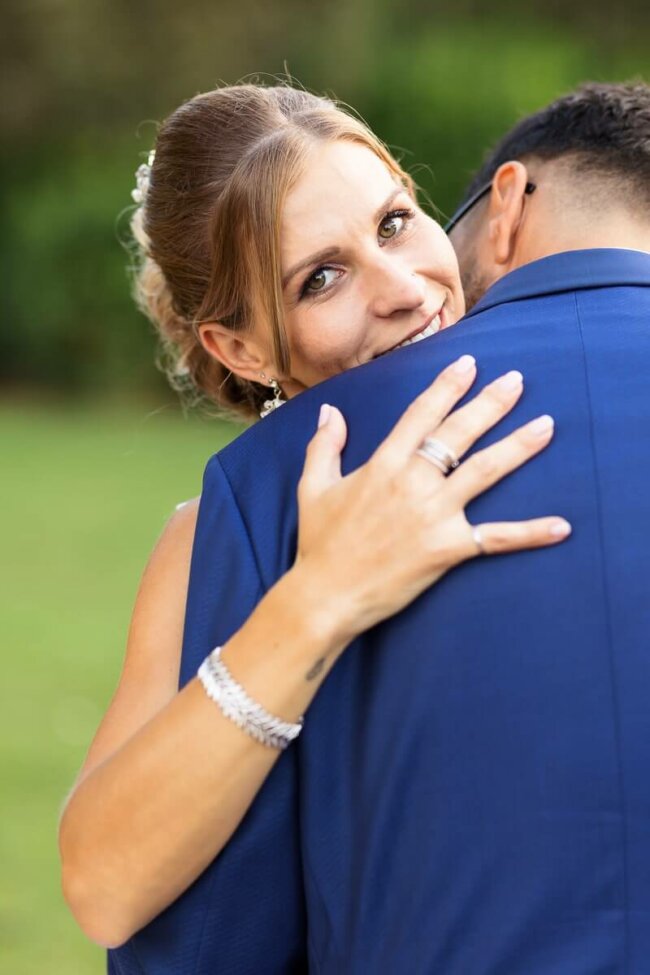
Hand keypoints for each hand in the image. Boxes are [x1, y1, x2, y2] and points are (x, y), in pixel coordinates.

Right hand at [294, 354, 570, 641]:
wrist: (326, 595)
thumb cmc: (319, 543)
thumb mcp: (313, 487)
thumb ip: (325, 446)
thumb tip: (330, 411)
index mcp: (383, 464)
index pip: (421, 414)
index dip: (447, 387)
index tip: (469, 363)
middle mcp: (413, 482)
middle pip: (459, 433)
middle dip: (491, 403)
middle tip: (518, 380)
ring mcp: (433, 514)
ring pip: (484, 471)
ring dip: (518, 447)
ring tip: (547, 426)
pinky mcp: (447, 548)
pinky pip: (495, 538)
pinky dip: (530, 533)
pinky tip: (561, 526)